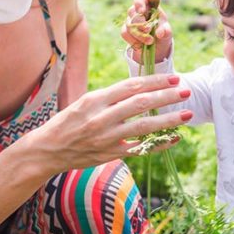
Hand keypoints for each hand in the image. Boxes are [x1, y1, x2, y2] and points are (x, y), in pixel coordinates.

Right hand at [31, 73, 191, 171]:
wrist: (46, 150)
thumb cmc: (66, 122)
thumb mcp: (84, 102)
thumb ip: (110, 98)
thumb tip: (139, 90)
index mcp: (95, 100)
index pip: (131, 86)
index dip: (155, 81)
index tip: (172, 78)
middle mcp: (102, 118)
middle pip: (141, 103)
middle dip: (166, 96)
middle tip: (186, 91)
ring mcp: (107, 138)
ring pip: (144, 126)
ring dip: (169, 120)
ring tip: (187, 114)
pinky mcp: (110, 154)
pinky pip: (141, 148)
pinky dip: (159, 144)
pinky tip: (174, 138)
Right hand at [121, 0, 172, 62]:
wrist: (156, 45)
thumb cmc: (162, 32)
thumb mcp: (167, 31)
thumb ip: (166, 31)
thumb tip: (160, 33)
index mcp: (149, 5)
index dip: (139, 2)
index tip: (142, 12)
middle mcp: (137, 10)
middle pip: (132, 11)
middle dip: (140, 23)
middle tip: (149, 31)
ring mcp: (130, 20)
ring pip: (128, 24)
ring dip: (139, 35)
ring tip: (150, 41)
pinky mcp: (125, 30)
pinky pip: (125, 33)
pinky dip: (133, 40)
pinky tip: (141, 45)